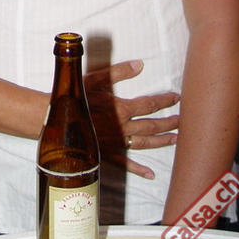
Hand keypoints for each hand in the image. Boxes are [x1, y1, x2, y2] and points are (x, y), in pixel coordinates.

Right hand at [84, 59, 178, 178]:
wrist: (56, 119)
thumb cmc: (75, 96)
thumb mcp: (96, 78)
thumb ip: (119, 72)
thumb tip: (140, 64)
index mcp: (122, 108)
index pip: (149, 104)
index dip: (164, 101)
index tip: (176, 98)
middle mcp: (123, 127)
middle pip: (151, 125)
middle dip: (168, 123)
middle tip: (181, 121)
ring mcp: (116, 142)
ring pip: (144, 143)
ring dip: (161, 142)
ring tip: (175, 140)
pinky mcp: (107, 154)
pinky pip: (126, 163)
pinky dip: (138, 170)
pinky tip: (150, 174)